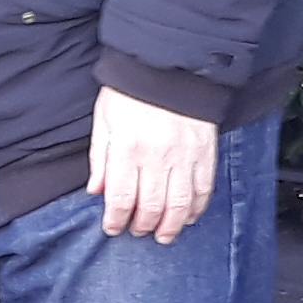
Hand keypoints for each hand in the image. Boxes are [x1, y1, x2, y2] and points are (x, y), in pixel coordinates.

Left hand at [92, 87, 221, 240]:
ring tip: (163, 235)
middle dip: (142, 226)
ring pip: (179, 205)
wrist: (168, 67)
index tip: (113, 228)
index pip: (121, 199)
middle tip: (137, 231)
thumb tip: (96, 191)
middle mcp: (157, 157)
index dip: (116, 220)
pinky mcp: (205, 153)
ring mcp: (184, 156)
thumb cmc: (130, 94)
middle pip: (151, 208)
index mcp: (127, 149)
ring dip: (171, 227)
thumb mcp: (104, 121)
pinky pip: (203, 190)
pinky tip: (187, 217)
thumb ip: (100, 159)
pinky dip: (196, 209)